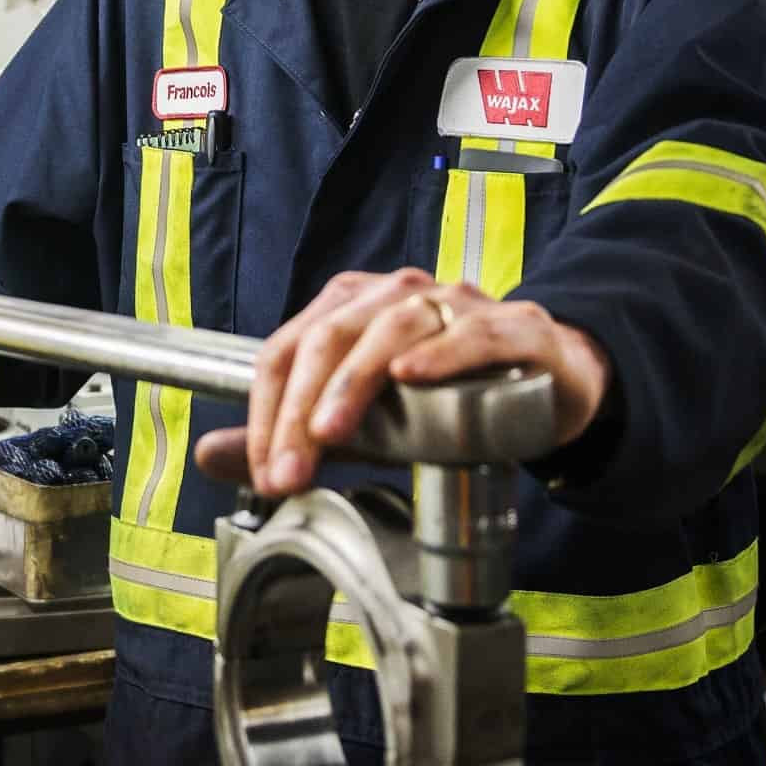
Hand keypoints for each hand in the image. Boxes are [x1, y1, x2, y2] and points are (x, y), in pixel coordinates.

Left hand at [193, 267, 610, 494]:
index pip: (289, 348)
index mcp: (353, 306)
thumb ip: (294, 435)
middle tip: (288, 471)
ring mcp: (457, 304)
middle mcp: (398, 294)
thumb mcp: (364, 423)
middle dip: (300, 408)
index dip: (268, 411)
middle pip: (330, 336)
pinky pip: (470, 331)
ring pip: (391, 327)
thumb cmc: (450, 397)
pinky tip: (412, 377)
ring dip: (354, 382)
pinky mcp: (514, 327)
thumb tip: (212, 454)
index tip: (264, 471)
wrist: (553, 384)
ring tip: (331, 433)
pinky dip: (439, 352)